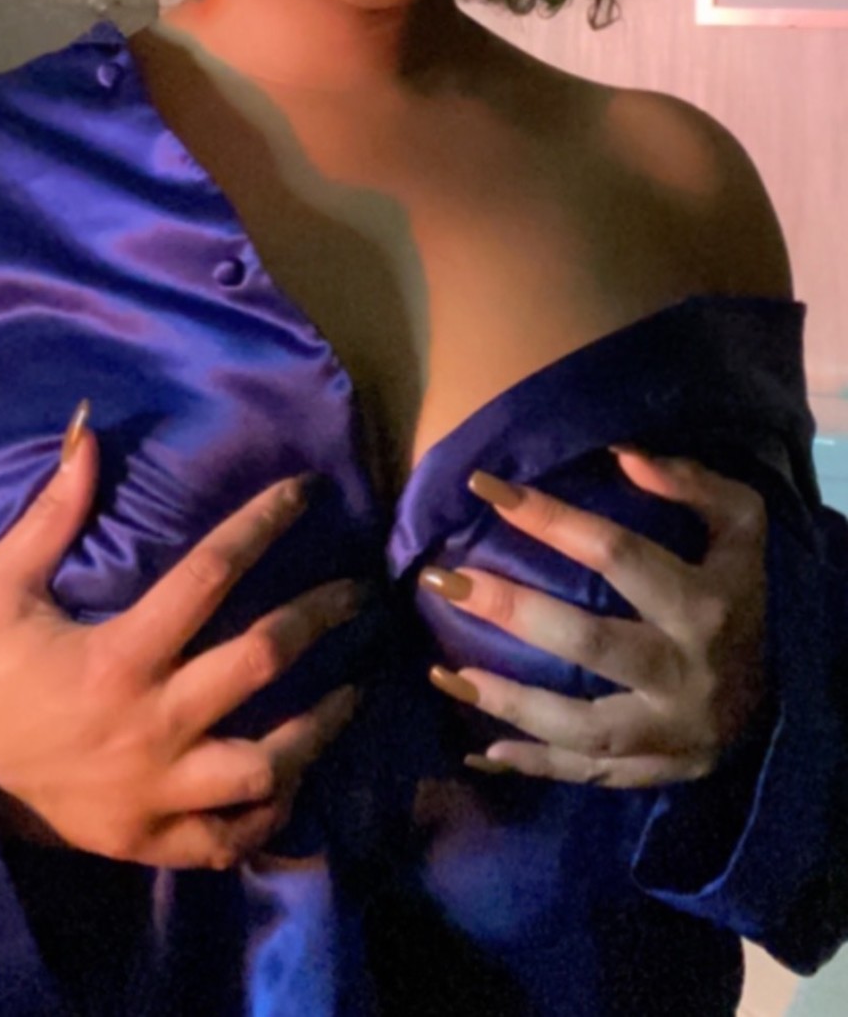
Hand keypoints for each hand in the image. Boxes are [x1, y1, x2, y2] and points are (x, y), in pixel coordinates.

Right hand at [0, 413, 360, 865]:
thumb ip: (49, 515)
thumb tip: (87, 433)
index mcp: (121, 656)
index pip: (212, 574)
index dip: (264, 522)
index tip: (307, 490)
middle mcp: (154, 723)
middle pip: (263, 660)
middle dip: (322, 617)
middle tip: (361, 593)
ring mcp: (161, 791)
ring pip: (268, 763)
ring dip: (321, 726)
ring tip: (355, 692)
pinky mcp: (155, 842)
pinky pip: (234, 837)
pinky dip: (273, 814)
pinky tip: (297, 780)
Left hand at [422, 451, 768, 787]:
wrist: (787, 695)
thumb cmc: (741, 594)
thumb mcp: (741, 526)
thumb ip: (691, 484)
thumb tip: (622, 455)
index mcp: (702, 604)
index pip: (616, 554)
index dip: (548, 517)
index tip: (485, 487)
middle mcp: (684, 673)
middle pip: (588, 642)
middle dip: (511, 609)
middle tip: (445, 580)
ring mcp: (669, 732)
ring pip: (581, 725)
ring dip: (509, 701)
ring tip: (443, 672)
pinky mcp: (657, 772)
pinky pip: (588, 775)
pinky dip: (534, 765)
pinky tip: (479, 750)